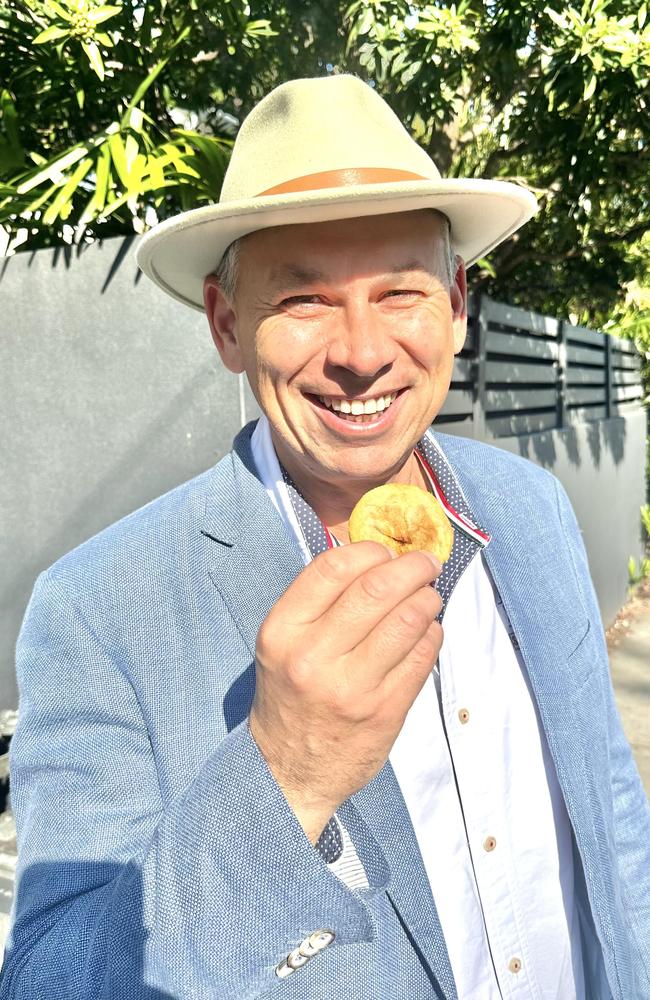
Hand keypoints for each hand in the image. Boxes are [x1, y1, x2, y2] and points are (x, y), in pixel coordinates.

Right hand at [249, 542, 442, 842]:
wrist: (287, 771)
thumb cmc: (290, 694)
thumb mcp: (283, 644)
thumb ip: (320, 602)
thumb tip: (375, 556)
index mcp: (283, 631)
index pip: (332, 567)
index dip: (369, 550)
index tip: (386, 552)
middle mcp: (313, 657)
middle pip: (377, 588)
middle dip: (412, 567)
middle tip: (426, 564)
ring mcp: (352, 687)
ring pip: (407, 620)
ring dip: (428, 599)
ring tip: (429, 596)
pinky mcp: (384, 711)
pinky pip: (422, 657)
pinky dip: (432, 634)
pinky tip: (428, 631)